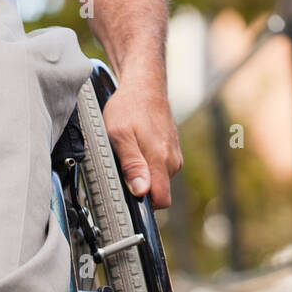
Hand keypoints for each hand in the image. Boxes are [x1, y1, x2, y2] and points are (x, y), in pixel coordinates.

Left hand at [102, 70, 182, 210]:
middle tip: (120, 170)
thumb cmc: (128, 107)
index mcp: (160, 160)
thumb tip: (141, 191)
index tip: (128, 199)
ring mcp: (174, 156)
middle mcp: (172, 161)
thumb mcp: (118, 135)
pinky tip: (136, 149)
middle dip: (140, 189)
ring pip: (157, 181)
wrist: (144, 84)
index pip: (161, 201)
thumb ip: (131, 165)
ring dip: (142, 175)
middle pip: (158, 193)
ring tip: (127, 154)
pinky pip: (159, 169)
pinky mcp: (172, 151)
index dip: (144, 206)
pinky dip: (147, 165)